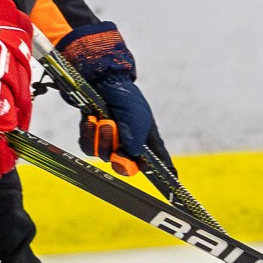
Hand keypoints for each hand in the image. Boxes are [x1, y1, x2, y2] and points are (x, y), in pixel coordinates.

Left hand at [59, 20, 155, 171]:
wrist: (97, 76)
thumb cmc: (123, 94)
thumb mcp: (135, 115)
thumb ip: (135, 137)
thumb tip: (131, 158)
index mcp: (146, 138)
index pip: (160, 161)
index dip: (166, 175)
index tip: (175, 185)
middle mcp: (130, 141)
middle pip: (126, 165)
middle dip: (119, 156)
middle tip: (118, 149)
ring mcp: (110, 138)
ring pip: (103, 156)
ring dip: (101, 138)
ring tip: (102, 119)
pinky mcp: (92, 133)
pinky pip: (87, 147)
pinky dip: (88, 134)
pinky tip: (90, 119)